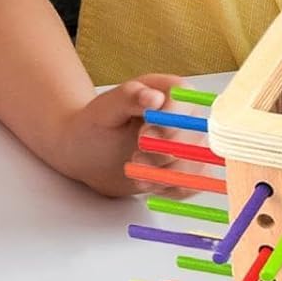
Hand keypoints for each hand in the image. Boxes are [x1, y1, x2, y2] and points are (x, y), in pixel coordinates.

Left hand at [60, 75, 182, 195]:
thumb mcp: (105, 108)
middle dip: (162, 154)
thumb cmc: (94, 125)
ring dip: (164, 174)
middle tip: (135, 155)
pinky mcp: (182, 170)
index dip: (170, 123)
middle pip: (194, 138)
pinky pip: (192, 185)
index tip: (144, 134)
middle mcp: (184, 117)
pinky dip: (169, 189)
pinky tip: (147, 182)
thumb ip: (129, 97)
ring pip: (195, 165)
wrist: (86, 154)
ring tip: (136, 170)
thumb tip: (154, 96)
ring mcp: (186, 145)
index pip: (186, 103)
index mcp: (169, 91)